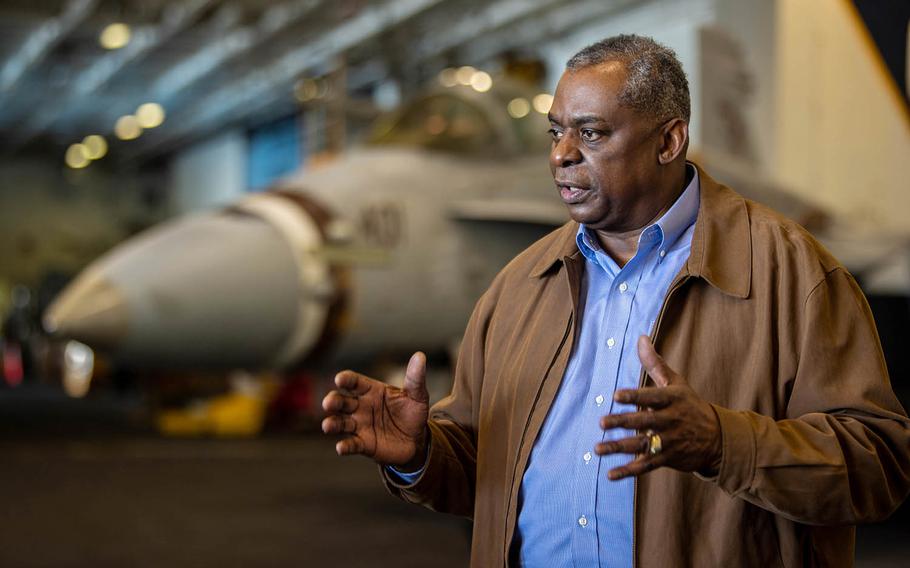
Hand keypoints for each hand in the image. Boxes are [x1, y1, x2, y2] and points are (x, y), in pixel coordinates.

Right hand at [322, 352, 429, 468]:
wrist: (417, 440)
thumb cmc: (413, 413)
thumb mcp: (417, 395)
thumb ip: (415, 378)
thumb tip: (420, 356)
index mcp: (370, 390)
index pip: (354, 382)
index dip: (346, 379)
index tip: (340, 379)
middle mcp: (360, 407)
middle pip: (342, 401)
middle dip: (333, 401)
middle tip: (328, 403)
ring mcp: (359, 426)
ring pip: (340, 422)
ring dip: (332, 423)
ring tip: (327, 425)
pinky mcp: (363, 444)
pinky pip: (351, 444)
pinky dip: (344, 446)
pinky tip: (340, 448)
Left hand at [595, 336, 721, 479]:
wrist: (718, 438)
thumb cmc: (690, 405)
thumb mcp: (676, 383)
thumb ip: (655, 363)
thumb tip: (641, 337)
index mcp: (672, 399)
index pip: (651, 397)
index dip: (634, 397)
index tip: (616, 395)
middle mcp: (670, 420)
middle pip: (644, 422)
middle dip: (622, 423)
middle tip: (601, 422)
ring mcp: (669, 441)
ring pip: (641, 446)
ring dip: (618, 448)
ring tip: (597, 449)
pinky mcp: (668, 459)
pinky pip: (646, 466)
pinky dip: (628, 471)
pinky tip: (610, 474)